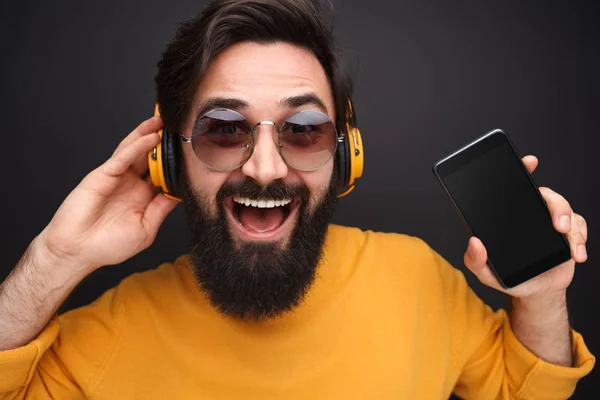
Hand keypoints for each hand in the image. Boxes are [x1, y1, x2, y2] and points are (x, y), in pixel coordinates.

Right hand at [35, 115, 178, 272]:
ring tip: (163, 121)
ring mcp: (117, 178)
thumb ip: (161, 209)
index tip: (192, 152)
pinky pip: (123, 157)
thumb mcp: (146, 229)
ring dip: (149, 134)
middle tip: (179, 127)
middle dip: (163, 143)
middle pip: (150, 157)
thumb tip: (180, 194)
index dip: (176, 163)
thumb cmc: (108, 246)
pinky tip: (151, 137)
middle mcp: (131, 184)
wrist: (77, 252)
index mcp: (143, 197)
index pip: (163, 174)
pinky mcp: (102, 175)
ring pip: (136, 150)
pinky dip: (137, 146)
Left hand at [463, 155, 587, 297]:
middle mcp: (532, 212)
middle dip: (556, 205)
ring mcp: (551, 221)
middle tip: (558, 224)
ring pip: (566, 209)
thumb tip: (474, 242)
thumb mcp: (486, 272)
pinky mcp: (569, 234)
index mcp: (510, 214)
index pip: (515, 186)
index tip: (530, 162)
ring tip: (567, 239)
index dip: (522, 170)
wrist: (535, 292)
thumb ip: (475, 260)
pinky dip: (579, 240)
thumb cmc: (509, 276)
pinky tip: (576, 254)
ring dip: (570, 222)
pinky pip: (579, 227)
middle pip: (546, 195)